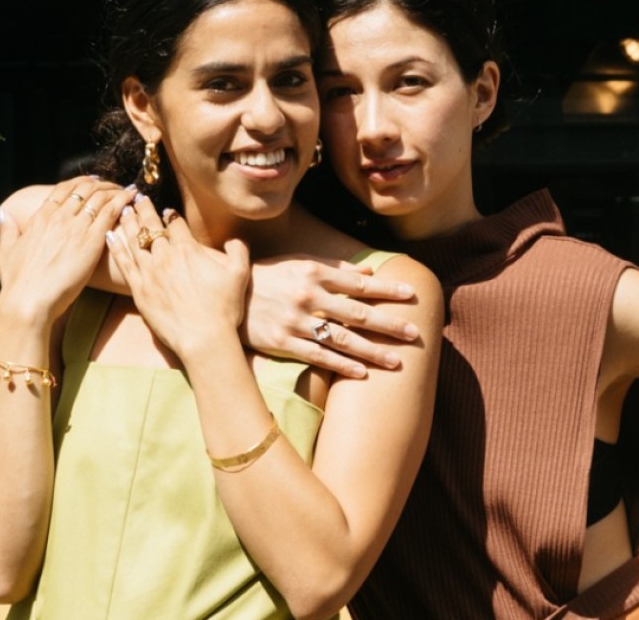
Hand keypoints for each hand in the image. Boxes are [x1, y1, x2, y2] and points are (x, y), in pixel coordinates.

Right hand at [0, 176, 131, 324]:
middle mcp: (59, 217)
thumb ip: (8, 230)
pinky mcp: (92, 241)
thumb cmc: (17, 282)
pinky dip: (122, 201)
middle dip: (101, 184)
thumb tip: (2, 214)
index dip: (79, 183)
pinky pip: (110, 212)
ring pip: (99, 197)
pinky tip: (131, 198)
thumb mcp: (6, 251)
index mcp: (40, 218)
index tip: (92, 181)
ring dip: (115, 190)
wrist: (29, 300)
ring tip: (126, 191)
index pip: (63, 190)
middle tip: (113, 186)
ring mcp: (76, 227)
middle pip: (84, 190)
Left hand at [105, 196, 248, 357]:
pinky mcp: (139, 289)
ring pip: (134, 240)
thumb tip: (233, 241)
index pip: (176, 224)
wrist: (203, 337)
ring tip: (124, 210)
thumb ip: (238, 251)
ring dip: (128, 223)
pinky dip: (116, 247)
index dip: (171, 215)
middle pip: (151, 227)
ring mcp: (150, 272)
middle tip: (137, 197)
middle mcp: (165, 256)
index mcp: (188, 249)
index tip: (167, 210)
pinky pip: (124, 263)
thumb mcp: (240, 274)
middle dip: (144, 209)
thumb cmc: (223, 308)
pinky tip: (110, 235)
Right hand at [242, 256, 419, 377]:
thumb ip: (334, 268)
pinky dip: (341, 366)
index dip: (387, 290)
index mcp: (314, 274)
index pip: (359, 284)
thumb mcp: (298, 263)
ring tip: (397, 361)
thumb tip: (368, 272)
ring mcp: (296, 322)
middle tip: (414, 333)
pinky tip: (362, 374)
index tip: (411, 295)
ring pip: (342, 339)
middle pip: (357, 313)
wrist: (224, 294)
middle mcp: (308, 297)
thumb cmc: (267, 276)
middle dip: (389, 323)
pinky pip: (318, 357)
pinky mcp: (283, 342)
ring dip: (372, 351)